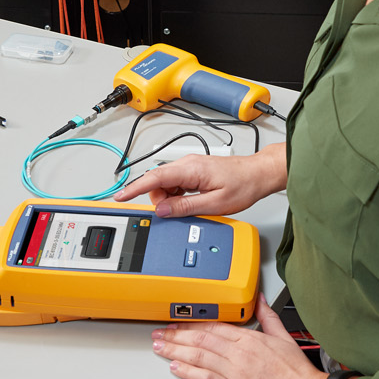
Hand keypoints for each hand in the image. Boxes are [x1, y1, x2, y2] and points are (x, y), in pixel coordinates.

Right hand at [113, 143, 285, 217]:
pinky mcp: (195, 171)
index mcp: (190, 169)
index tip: (120, 196)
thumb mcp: (215, 203)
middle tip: (173, 214)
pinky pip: (176, 183)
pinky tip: (190, 203)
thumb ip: (186, 207)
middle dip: (159, 200)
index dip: (134, 188)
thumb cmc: (244, 185)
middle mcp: (188, 163)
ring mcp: (191, 166)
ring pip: (167, 184)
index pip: (154, 178)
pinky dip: (177, 195)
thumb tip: (163, 211)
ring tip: (189, 208)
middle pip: (158, 182)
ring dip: (170, 199)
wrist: (259, 174)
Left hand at [153, 294, 325, 378]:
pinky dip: (188, 372)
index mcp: (251, 338)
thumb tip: (260, 299)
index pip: (214, 326)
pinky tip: (176, 368)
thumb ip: (268, 317)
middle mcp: (241, 353)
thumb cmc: (298, 375)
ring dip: (176, 351)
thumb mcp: (284, 337)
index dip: (192, 324)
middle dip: (177, 336)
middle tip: (160, 334)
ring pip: (199, 357)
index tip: (178, 323)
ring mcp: (236, 373)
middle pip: (201, 340)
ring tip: (160, 347)